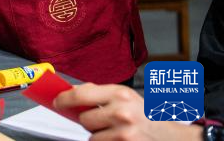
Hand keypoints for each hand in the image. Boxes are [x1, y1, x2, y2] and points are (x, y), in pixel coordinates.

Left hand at [54, 83, 199, 140]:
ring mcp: (124, 133)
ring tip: (115, 130)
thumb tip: (70, 92)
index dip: (64, 99)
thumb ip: (98, 93)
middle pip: (84, 119)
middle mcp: (122, 112)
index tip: (56, 102)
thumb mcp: (125, 96)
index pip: (81, 94)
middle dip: (88, 121)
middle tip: (102, 120)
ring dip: (98, 135)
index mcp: (120, 93)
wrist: (172, 136)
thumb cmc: (146, 114)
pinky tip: (119, 138)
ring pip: (92, 136)